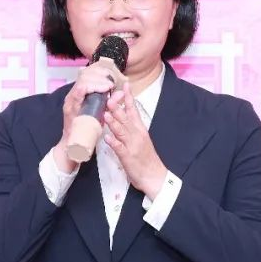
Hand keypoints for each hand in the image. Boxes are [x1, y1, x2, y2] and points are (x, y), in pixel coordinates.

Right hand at [52, 58, 122, 171]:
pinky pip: (77, 93)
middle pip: (85, 75)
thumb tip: (121, 93)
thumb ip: (110, 103)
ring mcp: (70, 100)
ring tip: (107, 86)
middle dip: (99, 75)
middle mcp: (74, 94)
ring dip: (96, 82)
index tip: (111, 74)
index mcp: (81, 94)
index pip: (89, 74)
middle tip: (110, 79)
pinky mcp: (69, 108)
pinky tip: (97, 89)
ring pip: (82, 82)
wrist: (76, 146)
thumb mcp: (102, 113)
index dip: (100, 71)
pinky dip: (87, 89)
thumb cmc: (89, 129)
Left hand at [103, 82, 167, 199]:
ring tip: (105, 114)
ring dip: (114, 122)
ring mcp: (132, 146)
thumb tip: (121, 115)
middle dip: (117, 107)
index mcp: (140, 129)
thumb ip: (131, 127)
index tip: (124, 85)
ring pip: (122, 131)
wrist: (155, 176)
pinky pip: (120, 149)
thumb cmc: (146, 158)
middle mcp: (137, 135)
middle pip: (126, 118)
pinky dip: (114, 143)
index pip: (133, 110)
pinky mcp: (128, 157)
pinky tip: (108, 138)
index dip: (128, 98)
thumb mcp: (140, 139)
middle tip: (109, 97)